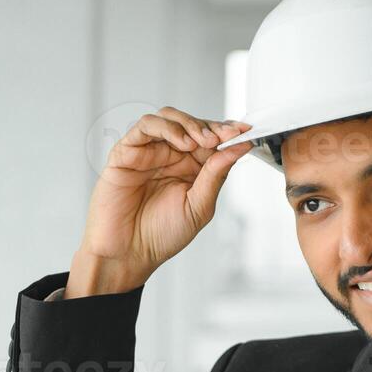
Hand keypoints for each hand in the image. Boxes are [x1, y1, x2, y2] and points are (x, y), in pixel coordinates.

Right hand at [68, 108, 251, 296]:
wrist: (128, 254)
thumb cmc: (161, 236)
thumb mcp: (199, 207)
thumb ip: (216, 175)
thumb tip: (240, 148)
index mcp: (191, 169)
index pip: (211, 139)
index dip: (227, 132)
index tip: (243, 132)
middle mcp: (170, 157)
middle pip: (192, 123)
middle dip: (211, 127)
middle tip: (224, 136)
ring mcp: (149, 152)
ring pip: (169, 117)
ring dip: (190, 123)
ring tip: (204, 141)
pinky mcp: (127, 152)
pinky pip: (145, 126)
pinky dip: (166, 127)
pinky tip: (182, 142)